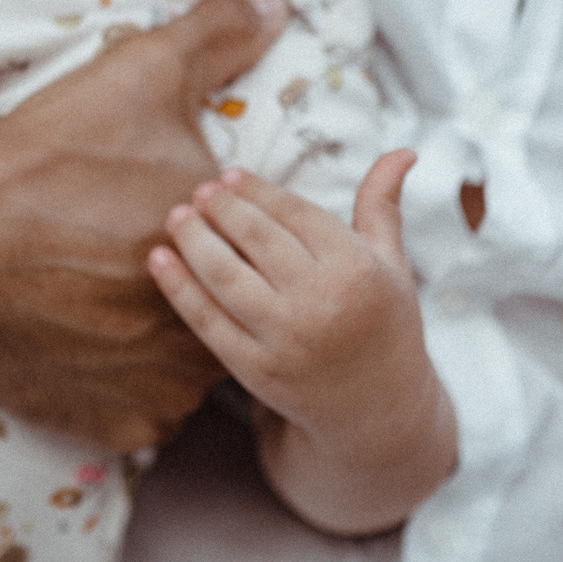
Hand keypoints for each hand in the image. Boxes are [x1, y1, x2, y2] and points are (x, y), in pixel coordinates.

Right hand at [0, 0, 293, 451]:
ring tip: (115, 303)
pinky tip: (91, 342)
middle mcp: (202, 338)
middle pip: (224, 324)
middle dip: (194, 298)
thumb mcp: (143, 73)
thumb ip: (220, 35)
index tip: (166, 222)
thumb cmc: (51, 148)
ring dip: (165, 351)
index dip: (221, 245)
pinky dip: (122, 390)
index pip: (258, 268)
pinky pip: (137, 419)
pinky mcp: (102, 426)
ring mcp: (153, 392)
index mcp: (228, 261)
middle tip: (132, 261)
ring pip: (184, 378)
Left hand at [147, 151, 455, 532]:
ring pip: (225, 276)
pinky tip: (160, 259)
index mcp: (357, 270)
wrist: (378, 411)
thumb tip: (402, 150)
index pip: (294, 214)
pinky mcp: (256, 370)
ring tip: (178, 216)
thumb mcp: (393, 264)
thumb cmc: (384, 325)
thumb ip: (382, 205)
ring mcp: (285, 340)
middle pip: (256, 240)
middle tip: (200, 191)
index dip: (257, 191)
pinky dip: (178, 288)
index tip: (230, 176)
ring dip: (194, 240)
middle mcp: (321, 303)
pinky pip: (207, 321)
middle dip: (221, 209)